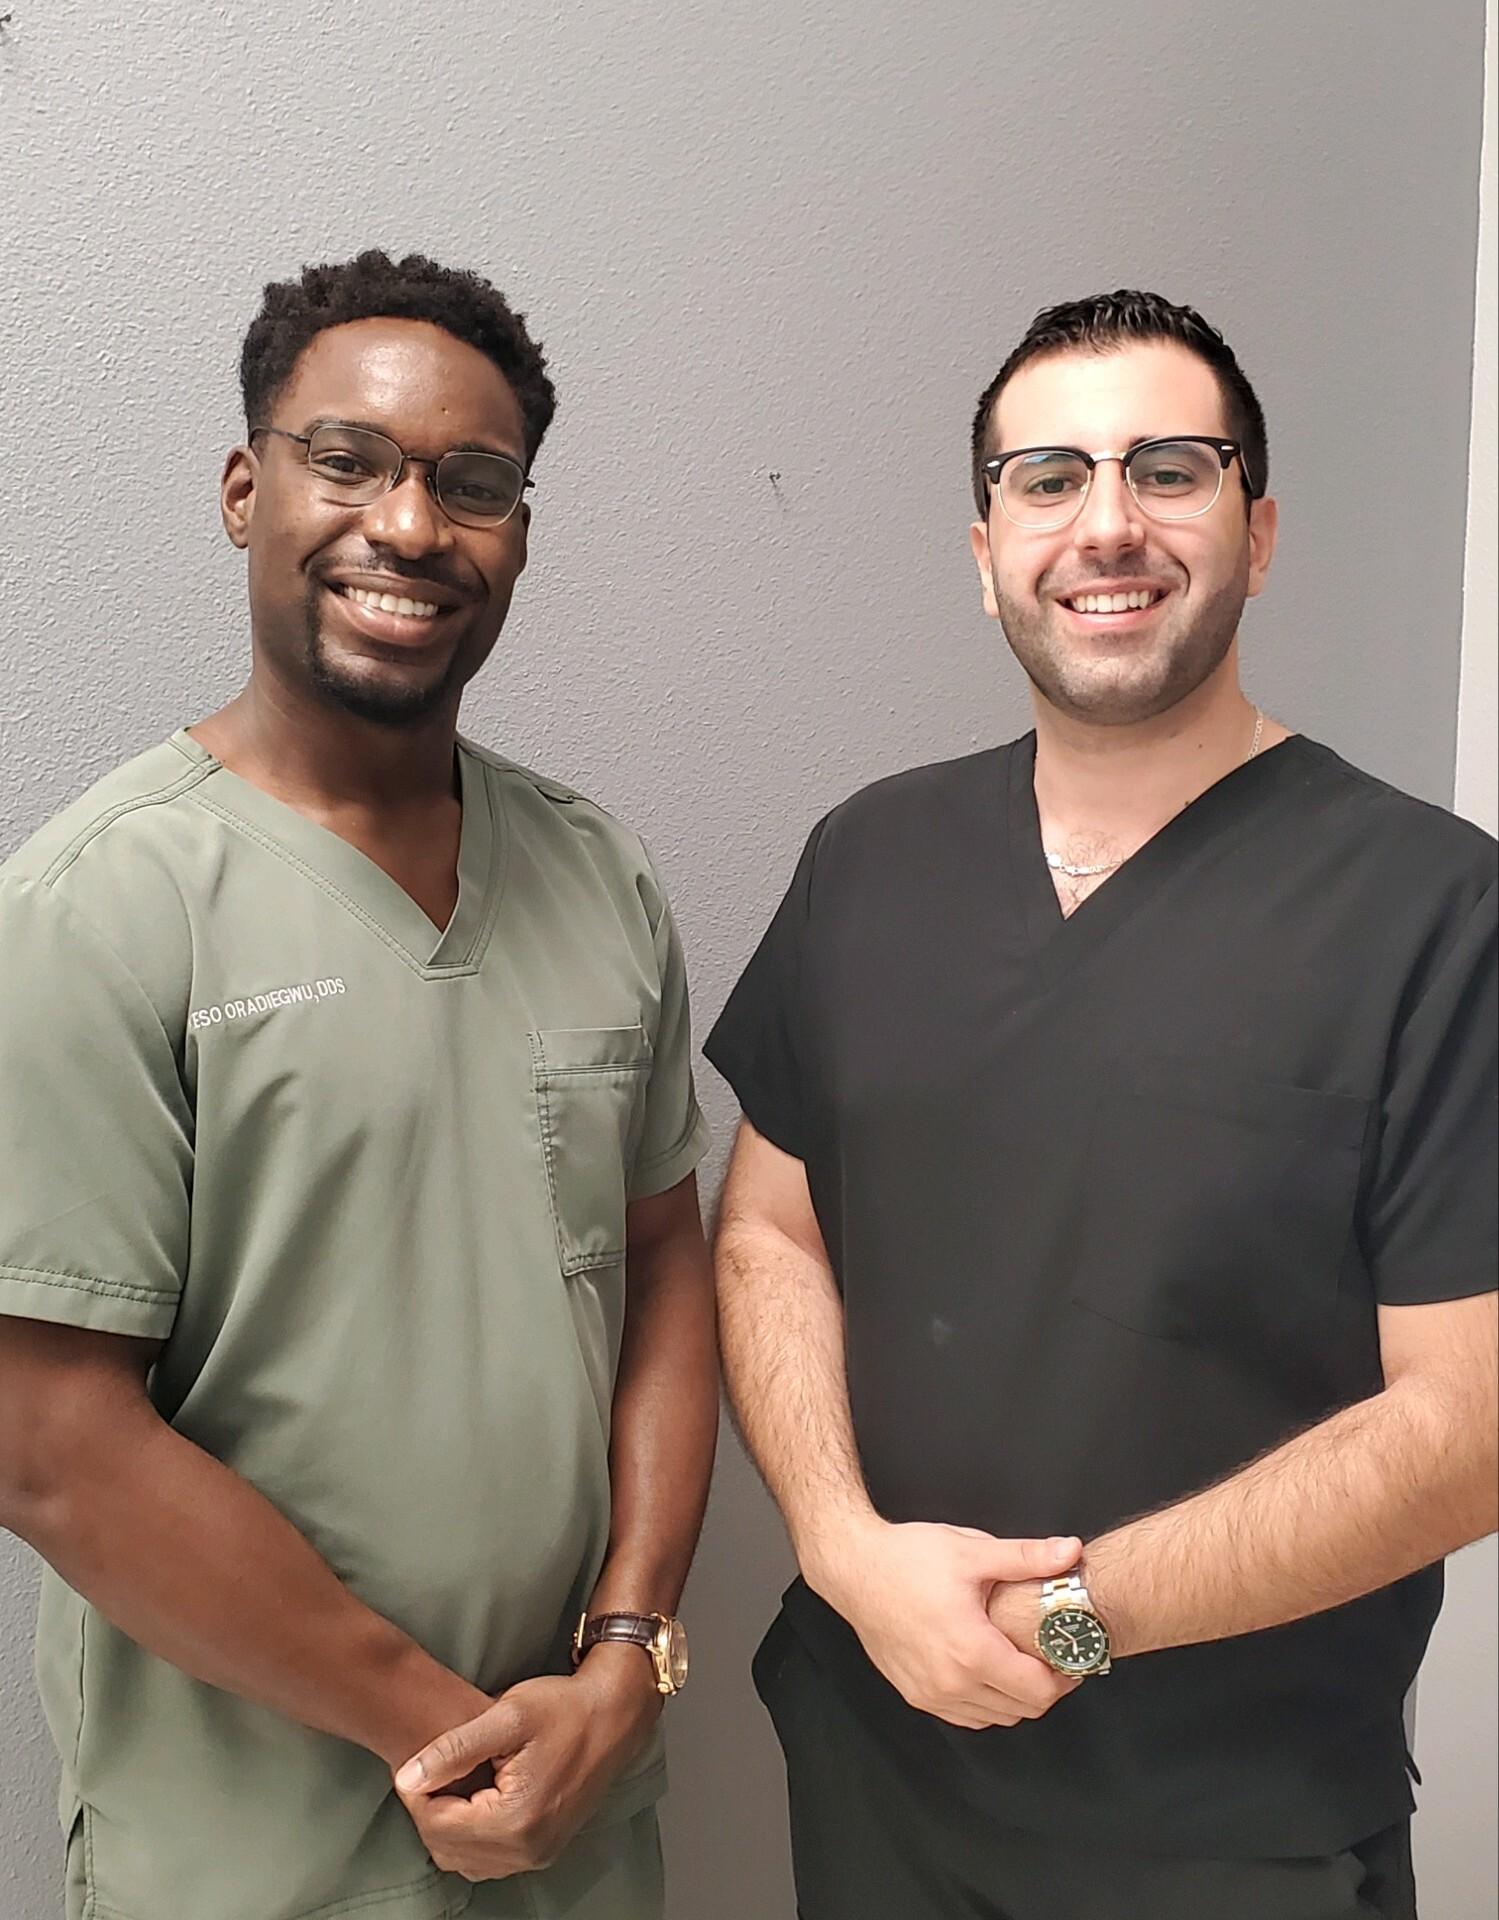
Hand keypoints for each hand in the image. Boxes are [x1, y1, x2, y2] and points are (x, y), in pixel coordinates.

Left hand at [393, 1651, 660, 1882]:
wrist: (615, 1714)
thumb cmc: (564, 1708)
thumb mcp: (507, 1716)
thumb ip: (453, 1749)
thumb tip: (407, 1777)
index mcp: (515, 1820)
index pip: (436, 1825)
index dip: (416, 1792)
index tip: (415, 1760)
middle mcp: (527, 1850)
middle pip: (445, 1848)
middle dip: (430, 1809)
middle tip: (434, 1767)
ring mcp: (537, 1856)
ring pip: (463, 1860)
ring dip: (448, 1825)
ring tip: (455, 1780)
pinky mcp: (543, 1851)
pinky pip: (487, 1860)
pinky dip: (470, 1835)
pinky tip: (475, 1798)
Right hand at [804, 1519, 1082, 1730]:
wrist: (852, 1568)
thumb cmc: (906, 1558)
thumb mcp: (972, 1551)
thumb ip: (1026, 1557)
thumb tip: (1070, 1552)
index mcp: (971, 1651)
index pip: (1038, 1690)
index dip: (1065, 1676)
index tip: (1071, 1654)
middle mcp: (951, 1683)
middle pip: (1022, 1710)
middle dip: (1045, 1686)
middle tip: (1052, 1654)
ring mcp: (931, 1694)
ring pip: (995, 1718)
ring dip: (1016, 1697)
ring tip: (1021, 1659)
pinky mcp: (916, 1695)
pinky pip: (966, 1716)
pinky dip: (986, 1702)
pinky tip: (988, 1670)